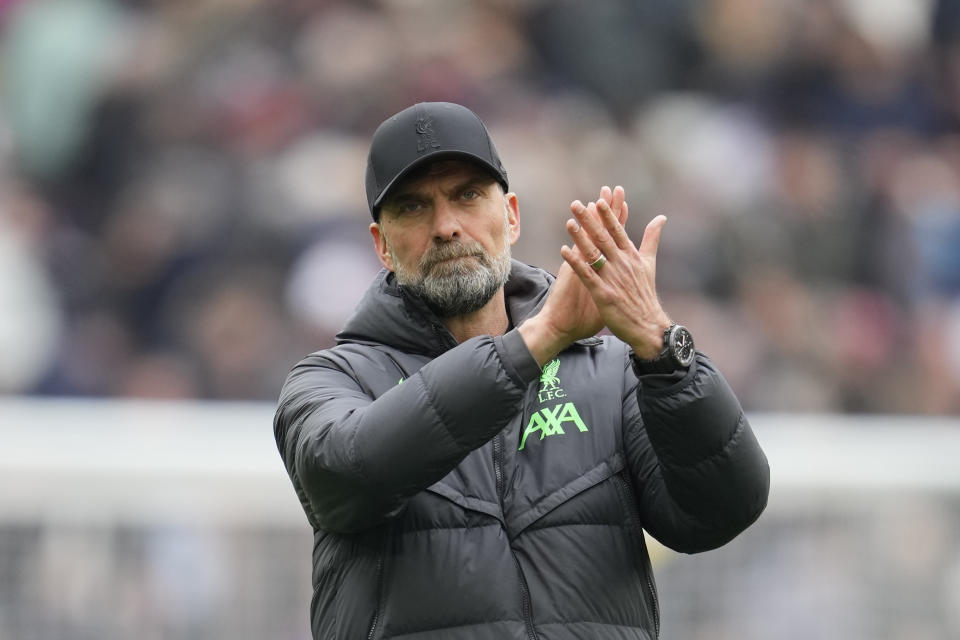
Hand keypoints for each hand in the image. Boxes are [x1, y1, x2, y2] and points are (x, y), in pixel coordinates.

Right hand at [517, 187, 628, 364]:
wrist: (563, 327)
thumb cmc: (583, 315)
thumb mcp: (604, 293)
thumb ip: (614, 280)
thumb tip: (625, 275)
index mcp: (600, 264)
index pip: (611, 236)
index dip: (617, 218)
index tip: (623, 199)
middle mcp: (588, 260)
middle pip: (600, 230)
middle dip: (606, 210)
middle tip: (610, 188)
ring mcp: (579, 266)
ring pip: (586, 238)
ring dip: (590, 219)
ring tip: (594, 198)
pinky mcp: (571, 276)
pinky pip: (575, 257)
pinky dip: (577, 244)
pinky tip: (577, 229)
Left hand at [560, 186, 671, 358]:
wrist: (648, 326)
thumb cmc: (645, 294)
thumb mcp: (649, 263)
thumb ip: (651, 238)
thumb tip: (661, 217)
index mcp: (631, 256)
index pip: (618, 231)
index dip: (608, 216)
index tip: (599, 200)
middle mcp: (622, 264)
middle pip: (603, 238)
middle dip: (589, 220)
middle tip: (575, 204)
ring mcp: (613, 279)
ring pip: (594, 254)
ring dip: (580, 237)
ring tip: (569, 222)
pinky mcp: (603, 294)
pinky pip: (587, 275)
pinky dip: (576, 262)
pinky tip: (564, 251)